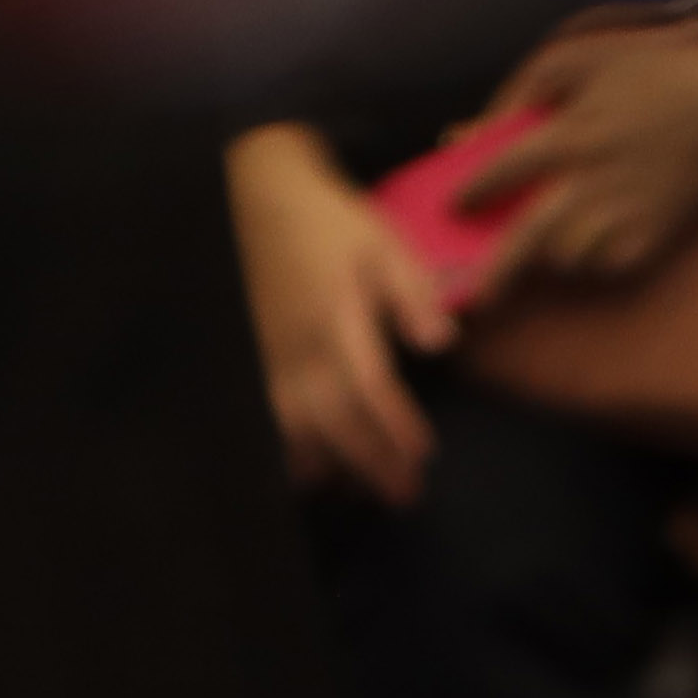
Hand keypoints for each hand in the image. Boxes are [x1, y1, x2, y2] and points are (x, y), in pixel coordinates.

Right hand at [226, 123, 456, 504]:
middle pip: (333, 419)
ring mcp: (271, 357)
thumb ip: (413, 293)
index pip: (367, 383)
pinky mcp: (256, 362)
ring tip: (363, 494)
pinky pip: (268, 419)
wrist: (263, 200)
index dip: (394, 423)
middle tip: (406, 496)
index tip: (425, 453)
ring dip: (330, 465)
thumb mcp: (384, 244)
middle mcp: (300, 345)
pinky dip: (289, 452)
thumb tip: (442, 343)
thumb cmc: (333, 225)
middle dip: (371, 462)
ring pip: (294, 428)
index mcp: (337, 315)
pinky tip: (313, 473)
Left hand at [468, 25, 697, 284]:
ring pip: (569, 257)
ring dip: (548, 255)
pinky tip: (586, 241)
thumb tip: (468, 132)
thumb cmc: (650, 76)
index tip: (453, 207)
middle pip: (532, 237)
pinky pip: (608, 265)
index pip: (505, 169)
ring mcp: (626, 214)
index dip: (473, 190)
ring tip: (539, 245)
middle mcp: (594, 180)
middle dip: (498, 270)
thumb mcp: (580, 60)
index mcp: (572, 132)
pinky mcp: (654, 237)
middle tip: (473, 293)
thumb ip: (520, 91)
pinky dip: (591, 261)